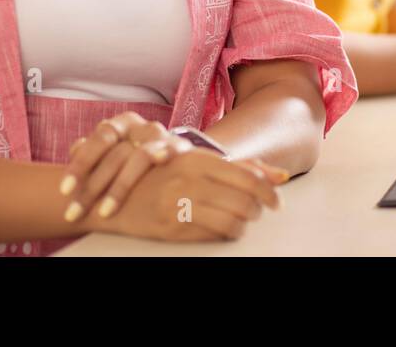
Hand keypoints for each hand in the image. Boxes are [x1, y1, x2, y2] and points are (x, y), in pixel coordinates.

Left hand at [59, 113, 193, 223]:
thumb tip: (75, 151)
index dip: (80, 164)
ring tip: (105, 211)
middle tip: (75, 211)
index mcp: (121, 124)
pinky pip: (170, 151)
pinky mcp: (180, 148)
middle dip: (93, 186)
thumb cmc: (134, 155)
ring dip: (119, 186)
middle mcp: (140, 127)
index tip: (65, 190)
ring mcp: (161, 137)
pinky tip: (158, 163)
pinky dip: (164, 155)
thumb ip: (93, 153)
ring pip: (139, 157)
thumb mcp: (113, 151)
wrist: (173, 153)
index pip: (97, 139)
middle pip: (114, 153)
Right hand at [86, 149, 283, 241]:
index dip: (269, 193)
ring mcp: (178, 205)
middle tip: (257, 211)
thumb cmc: (163, 174)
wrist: (115, 194)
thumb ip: (242, 166)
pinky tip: (222, 229)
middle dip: (258, 210)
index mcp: (198, 159)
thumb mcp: (199, 161)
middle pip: (244, 202)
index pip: (248, 177)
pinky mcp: (171, 229)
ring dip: (243, 225)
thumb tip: (280, 176)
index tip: (277, 202)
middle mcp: (189, 180)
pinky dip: (226, 235)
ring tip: (240, 221)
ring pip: (232, 222)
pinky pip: (213, 236)